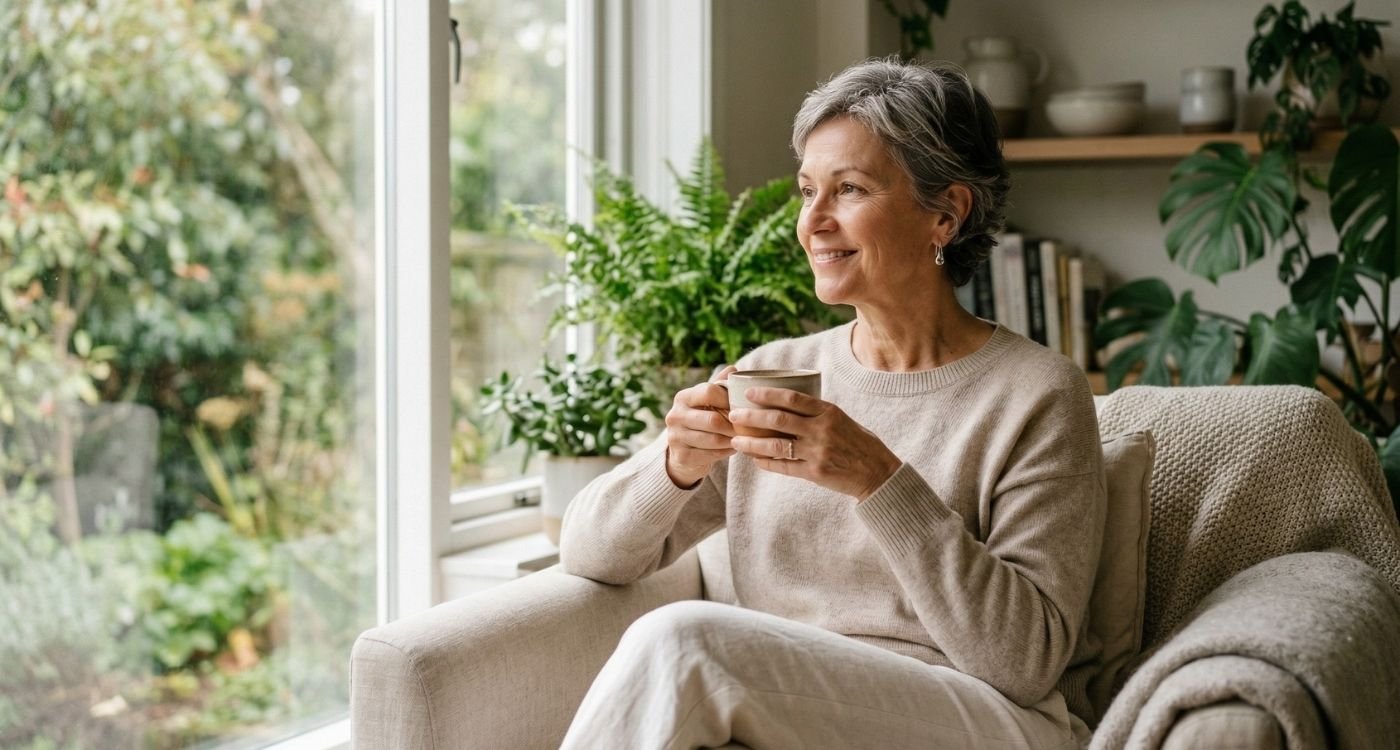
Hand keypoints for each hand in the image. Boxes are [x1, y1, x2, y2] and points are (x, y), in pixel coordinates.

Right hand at [663, 366, 737, 487]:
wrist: (684, 452)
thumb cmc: (702, 421)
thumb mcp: (707, 402)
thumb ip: (719, 386)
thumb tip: (733, 368)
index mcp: (683, 397)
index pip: (709, 392)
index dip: (729, 399)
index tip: (742, 406)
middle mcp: (675, 415)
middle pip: (713, 420)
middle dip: (734, 425)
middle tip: (749, 427)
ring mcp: (675, 437)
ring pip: (714, 440)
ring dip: (732, 440)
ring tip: (743, 438)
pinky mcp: (682, 456)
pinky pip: (711, 455)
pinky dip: (726, 452)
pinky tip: (733, 449)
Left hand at [728, 387, 901, 500]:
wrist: (878, 473)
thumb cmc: (860, 443)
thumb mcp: (842, 420)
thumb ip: (818, 413)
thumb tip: (787, 404)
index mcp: (828, 412)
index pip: (792, 398)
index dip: (767, 394)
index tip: (749, 392)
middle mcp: (821, 430)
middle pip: (778, 419)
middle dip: (751, 416)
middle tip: (734, 415)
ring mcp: (817, 452)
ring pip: (775, 445)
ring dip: (752, 443)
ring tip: (735, 440)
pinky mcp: (814, 473)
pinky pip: (783, 466)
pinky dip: (766, 462)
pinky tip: (754, 459)